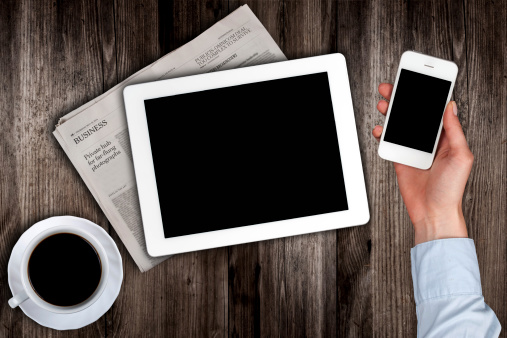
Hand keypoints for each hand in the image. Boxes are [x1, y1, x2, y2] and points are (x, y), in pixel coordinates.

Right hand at [373, 83, 473, 244]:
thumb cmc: (451, 189)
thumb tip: (451, 106)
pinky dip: (383, 134)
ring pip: (400, 125)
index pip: (436, 110)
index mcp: (446, 137)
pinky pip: (390, 142)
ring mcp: (414, 150)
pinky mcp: (400, 159)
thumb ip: (454, 130)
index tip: (420, 80)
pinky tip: (380, 128)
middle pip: (414, 114)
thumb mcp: (461, 156)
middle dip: (404, 99)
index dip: (428, 94)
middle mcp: (429, 142)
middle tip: (394, 86)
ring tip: (383, 103)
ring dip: (391, 113)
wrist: (433, 212)